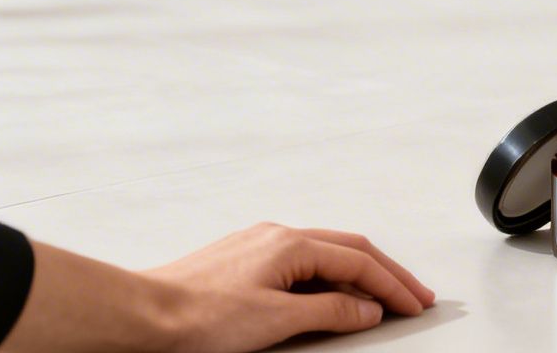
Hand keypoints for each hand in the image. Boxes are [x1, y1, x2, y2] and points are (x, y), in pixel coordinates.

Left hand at [0, 223, 432, 352]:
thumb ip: (329, 312)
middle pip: (350, 249)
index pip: (359, 263)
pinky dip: (329, 276)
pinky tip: (329, 292)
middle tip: (413, 294)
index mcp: (291, 244)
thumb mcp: (276, 319)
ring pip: (326, 253)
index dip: (393, 286)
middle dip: (387, 273)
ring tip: (379, 295)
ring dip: (358, 273)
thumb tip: (366, 308)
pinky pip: (302, 262)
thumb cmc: (196, 317)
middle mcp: (277, 236)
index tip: (415, 304)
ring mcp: (258, 247)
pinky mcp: (241, 262)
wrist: (141, 318)